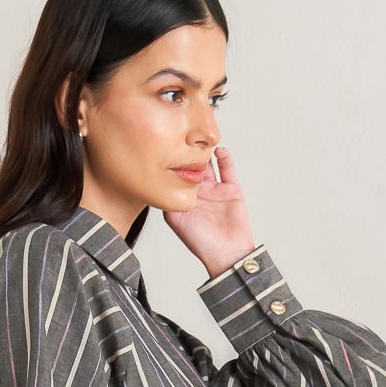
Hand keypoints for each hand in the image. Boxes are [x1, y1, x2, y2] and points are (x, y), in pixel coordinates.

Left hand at [161, 144, 256, 279]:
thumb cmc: (201, 243)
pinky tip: (218, 150)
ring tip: (200, 137)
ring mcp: (215, 189)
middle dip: (187, 150)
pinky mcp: (231, 189)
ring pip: (209, 163)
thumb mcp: (175, 220)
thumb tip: (154, 181)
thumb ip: (166, 199)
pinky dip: (224, 157)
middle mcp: (198, 192)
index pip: (176, 173)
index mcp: (184, 198)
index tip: (164, 143)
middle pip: (192, 164)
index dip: (171, 159)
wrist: (227, 254)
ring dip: (205, 151)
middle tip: (182, 132)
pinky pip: (228, 169)